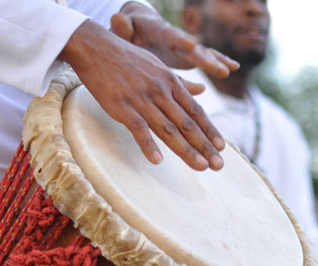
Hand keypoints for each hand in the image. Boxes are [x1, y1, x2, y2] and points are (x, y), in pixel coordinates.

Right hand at [60, 19, 224, 170]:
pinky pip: (138, 128)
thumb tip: (202, 91)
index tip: (222, 147)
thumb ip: (180, 83)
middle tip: (218, 165)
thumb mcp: (159, 67)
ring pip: (168, 129)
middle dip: (204, 146)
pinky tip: (157, 160)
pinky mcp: (122, 106)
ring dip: (186, 150)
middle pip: (187, 123)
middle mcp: (161, 92)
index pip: (195, 111)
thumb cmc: (128, 59)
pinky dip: (148, 145)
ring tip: (201, 166)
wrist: (95, 47)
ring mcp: (142, 99)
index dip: (209, 130)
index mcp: (171, 83)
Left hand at [111, 3, 238, 77]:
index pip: (170, 35)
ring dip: (214, 62)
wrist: (139, 27)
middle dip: (204, 58)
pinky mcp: (190, 54)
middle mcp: (176, 37)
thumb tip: (117, 19)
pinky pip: (206, 57)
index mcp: (158, 31)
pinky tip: (232, 67)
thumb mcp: (122, 30)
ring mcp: (185, 45)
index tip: (192, 45)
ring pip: (202, 53)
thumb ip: (122, 28)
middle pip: (191, 48)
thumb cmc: (128, 31)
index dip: (181, 41)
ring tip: (226, 71)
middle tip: (216, 67)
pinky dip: (219, 61)